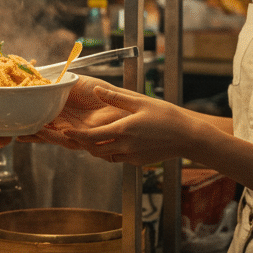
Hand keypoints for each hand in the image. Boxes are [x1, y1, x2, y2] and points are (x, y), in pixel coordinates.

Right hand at [16, 76, 126, 146]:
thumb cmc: (102, 93)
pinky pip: (65, 139)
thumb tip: (32, 69)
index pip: (31, 117)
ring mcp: (70, 133)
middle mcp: (60, 124)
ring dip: (32, 135)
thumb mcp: (72, 82)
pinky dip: (52, 136)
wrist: (124, 105)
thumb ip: (53, 80)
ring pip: (46, 137)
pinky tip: (41, 131)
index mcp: (55, 110)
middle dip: (16, 136)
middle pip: (33, 131)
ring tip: (17, 133)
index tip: (0, 124)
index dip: (15, 122)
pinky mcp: (84, 139)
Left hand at [25, 79, 191, 165]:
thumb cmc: (167, 117)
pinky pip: (117, 158)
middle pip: (94, 149)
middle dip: (82, 142)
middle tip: (72, 134)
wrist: (188, 137)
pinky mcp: (137, 162)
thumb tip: (96, 89)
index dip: (75, 135)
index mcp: (123, 130)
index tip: (64, 131)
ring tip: (89, 137)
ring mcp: (131, 157)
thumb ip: (115, 97)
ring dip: (96, 148)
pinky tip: (112, 141)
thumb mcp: (140, 102)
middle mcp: (124, 146)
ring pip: (104, 156)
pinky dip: (110, 152)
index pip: (90, 136)